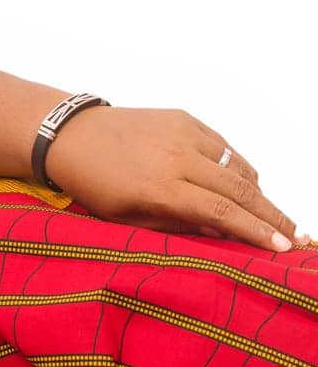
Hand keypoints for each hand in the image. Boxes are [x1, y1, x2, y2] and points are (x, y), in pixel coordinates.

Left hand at [45, 106, 306, 251]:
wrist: (72, 136)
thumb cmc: (93, 185)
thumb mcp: (126, 218)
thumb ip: (174, 227)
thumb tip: (220, 235)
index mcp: (160, 188)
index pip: (221, 213)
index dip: (255, 231)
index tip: (281, 247)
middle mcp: (177, 158)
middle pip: (239, 190)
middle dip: (272, 215)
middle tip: (295, 235)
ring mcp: (184, 133)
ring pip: (237, 166)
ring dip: (258, 193)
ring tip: (271, 216)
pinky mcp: (185, 119)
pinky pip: (224, 147)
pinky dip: (237, 168)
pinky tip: (245, 186)